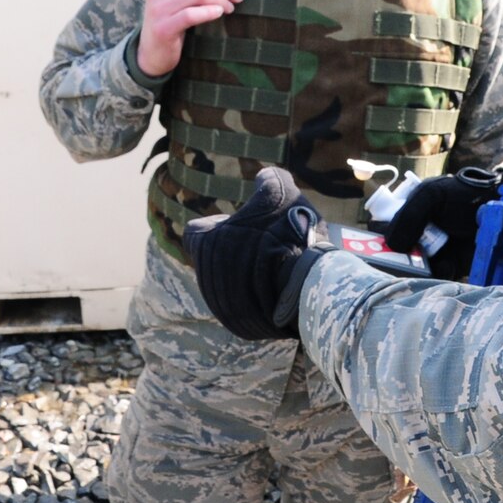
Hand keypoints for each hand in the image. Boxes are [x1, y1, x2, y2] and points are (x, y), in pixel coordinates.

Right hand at [137, 0, 242, 77]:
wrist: (151, 54)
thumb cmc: (171, 24)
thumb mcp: (177, 0)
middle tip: (235, 0)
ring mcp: (158, 8)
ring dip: (219, 0)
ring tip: (228, 9)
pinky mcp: (163, 28)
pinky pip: (190, 14)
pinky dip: (208, 12)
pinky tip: (218, 14)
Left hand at [183, 167, 319, 339]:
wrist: (306, 284)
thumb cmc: (288, 232)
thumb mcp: (281, 191)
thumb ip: (269, 179)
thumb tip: (265, 176)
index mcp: (205, 245)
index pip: (196, 232)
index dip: (218, 224)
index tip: (241, 223)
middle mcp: (205, 278)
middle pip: (214, 259)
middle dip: (234, 251)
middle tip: (264, 244)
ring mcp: (221, 305)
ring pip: (227, 285)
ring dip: (244, 275)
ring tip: (274, 266)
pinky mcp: (239, 326)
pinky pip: (243, 307)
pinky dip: (257, 298)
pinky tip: (278, 288)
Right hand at [383, 168, 502, 279]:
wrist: (498, 205)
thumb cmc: (461, 195)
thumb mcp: (430, 195)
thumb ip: (409, 215)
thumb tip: (392, 244)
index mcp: (404, 217)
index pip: (380, 232)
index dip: (374, 241)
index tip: (373, 248)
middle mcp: (413, 238)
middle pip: (391, 256)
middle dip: (390, 262)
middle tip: (391, 265)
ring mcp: (430, 255)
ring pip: (411, 270)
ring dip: (412, 271)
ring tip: (419, 266)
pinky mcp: (449, 268)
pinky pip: (435, 278)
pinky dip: (437, 274)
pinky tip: (446, 263)